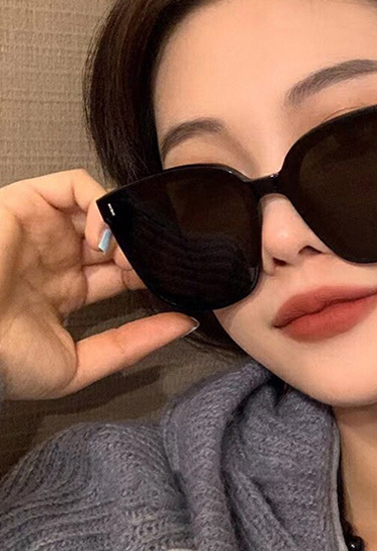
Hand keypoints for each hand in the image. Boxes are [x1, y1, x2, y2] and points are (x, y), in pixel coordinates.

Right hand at [0, 168, 196, 400]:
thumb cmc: (4, 362)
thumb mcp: (78, 365)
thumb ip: (132, 344)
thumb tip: (184, 324)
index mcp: (65, 291)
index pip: (123, 273)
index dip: (150, 274)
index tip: (175, 283)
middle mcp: (56, 256)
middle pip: (119, 239)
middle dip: (144, 250)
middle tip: (156, 269)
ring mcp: (42, 228)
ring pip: (104, 210)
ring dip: (126, 230)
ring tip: (127, 260)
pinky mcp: (27, 202)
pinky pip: (77, 185)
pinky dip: (102, 205)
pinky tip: (105, 241)